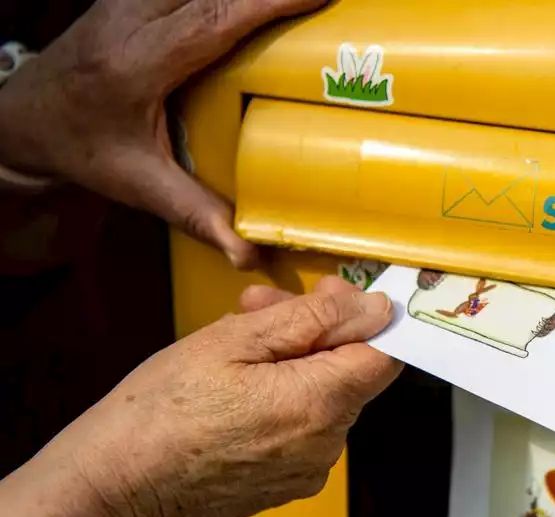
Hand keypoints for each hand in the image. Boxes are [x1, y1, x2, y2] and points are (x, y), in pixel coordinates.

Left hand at [0, 0, 327, 269]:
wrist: (25, 120)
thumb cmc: (84, 150)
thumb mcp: (140, 186)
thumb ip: (196, 214)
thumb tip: (248, 254)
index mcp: (137, 64)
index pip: (212, 20)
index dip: (267, 4)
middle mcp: (130, 18)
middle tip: (325, 0)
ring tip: (300, 2)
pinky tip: (259, 1)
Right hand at [48, 276, 401, 516]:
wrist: (115, 486)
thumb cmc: (161, 408)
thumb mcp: (231, 339)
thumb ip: (311, 320)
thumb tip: (373, 308)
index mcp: (320, 404)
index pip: (385, 355)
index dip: (362, 318)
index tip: (326, 297)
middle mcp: (327, 444)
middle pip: (351, 373)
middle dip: (313, 333)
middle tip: (254, 307)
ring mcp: (309, 470)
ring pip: (326, 398)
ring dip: (294, 364)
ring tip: (234, 346)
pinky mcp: (289, 485)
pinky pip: (305, 429)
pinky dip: (283, 401)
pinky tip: (236, 390)